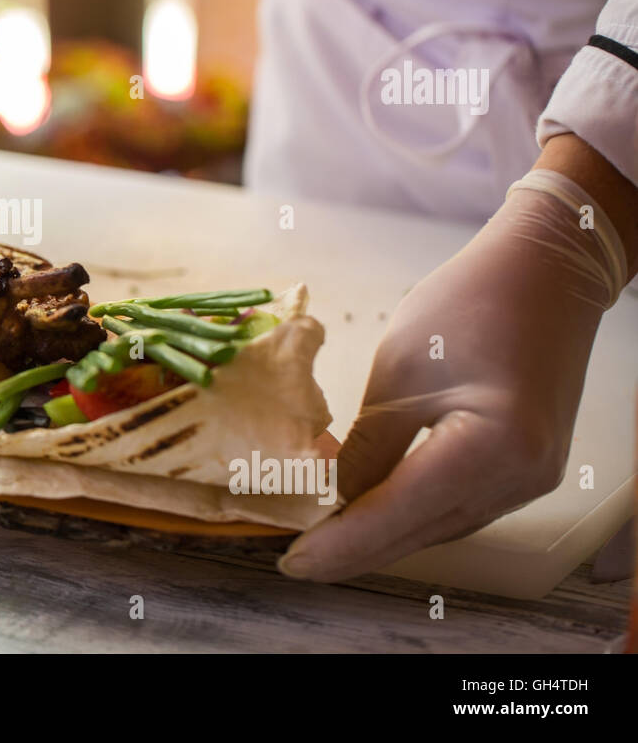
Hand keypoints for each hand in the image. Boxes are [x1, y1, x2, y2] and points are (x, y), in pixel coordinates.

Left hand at [279, 169, 628, 580]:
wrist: (546, 276)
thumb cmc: (469, 303)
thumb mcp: (399, 371)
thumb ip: (365, 444)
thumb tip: (324, 496)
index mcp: (490, 447)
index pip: (396, 513)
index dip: (339, 542)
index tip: (290, 559)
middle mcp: (520, 478)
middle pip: (419, 532)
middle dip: (353, 549)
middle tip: (295, 558)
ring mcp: (530, 480)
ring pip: (438, 527)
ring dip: (381, 536)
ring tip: (321, 535)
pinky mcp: (525, 472)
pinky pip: (456, 508)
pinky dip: (411, 514)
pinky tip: (371, 511)